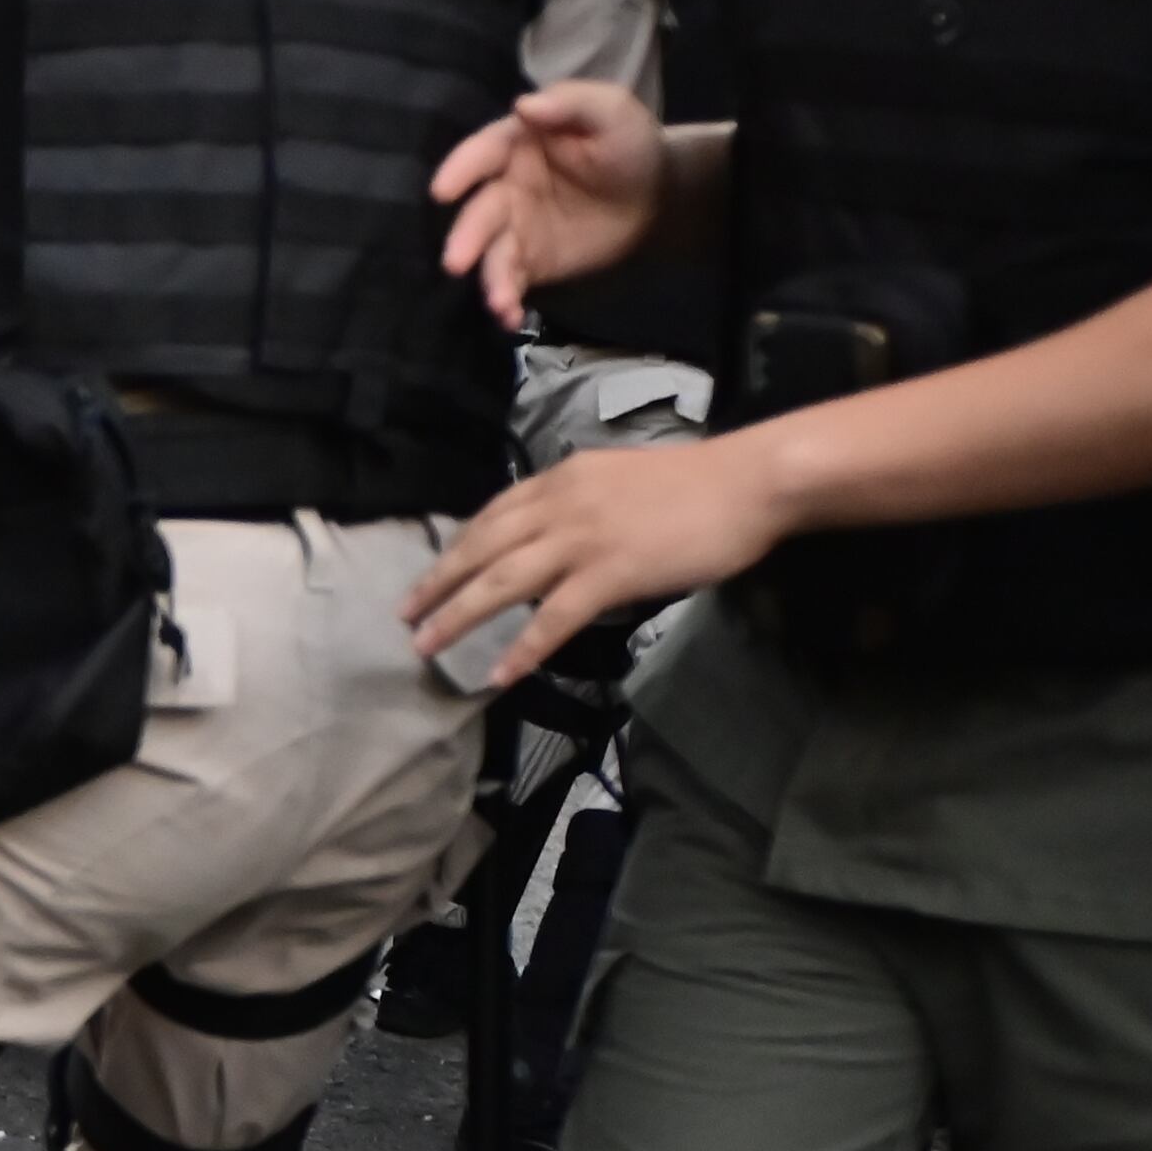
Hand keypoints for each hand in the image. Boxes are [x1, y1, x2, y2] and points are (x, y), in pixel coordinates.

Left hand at [404, 427, 796, 684]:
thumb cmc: (696, 484)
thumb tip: (556, 539)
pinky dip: (522, 647)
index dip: (458, 546)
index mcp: (562, 478)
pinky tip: (498, 673)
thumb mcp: (619, 481)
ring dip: (458, 616)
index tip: (432, 572)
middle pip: (482, 547)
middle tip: (404, 614)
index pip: (493, 513)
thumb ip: (581, 505)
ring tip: (426, 646)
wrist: (747, 482)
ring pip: (502, 581)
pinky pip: (554, 618)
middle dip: (437, 583)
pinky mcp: (611, 574)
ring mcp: (583, 539)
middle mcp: (561, 504)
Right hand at [433, 80, 669, 328]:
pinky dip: (506, 300)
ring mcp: (514, 228)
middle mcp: (505, 186)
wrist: (655, 195)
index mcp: (516, 144)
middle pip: (478, 211)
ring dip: (489, 278)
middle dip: (466, 237)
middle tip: (455, 261)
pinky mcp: (529, 262)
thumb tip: (523, 105)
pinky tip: (510, 317)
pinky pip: (511, 281)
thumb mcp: (611, 110)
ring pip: (490, 253)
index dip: (461, 170)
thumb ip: (570, 103)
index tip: (442, 191)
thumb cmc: (627, 143)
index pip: (482, 154)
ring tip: (498, 302)